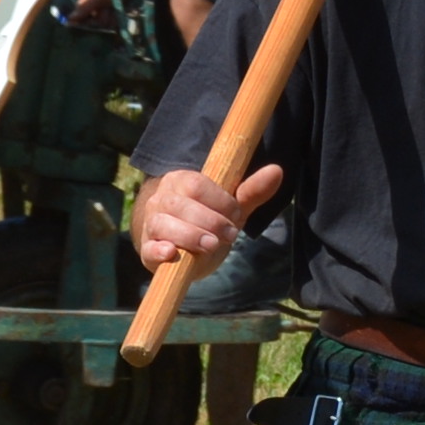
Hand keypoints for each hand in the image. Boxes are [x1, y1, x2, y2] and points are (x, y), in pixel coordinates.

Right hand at [130, 158, 271, 267]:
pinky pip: (148, 248)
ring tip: (210, 245)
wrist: (179, 248)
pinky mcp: (147, 249)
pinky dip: (158, 251)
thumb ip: (250, 192)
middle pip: (180, 205)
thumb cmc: (206, 221)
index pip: (196, 185)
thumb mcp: (230, 208)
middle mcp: (161, 199)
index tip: (236, 215)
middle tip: (230, 235)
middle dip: (209, 221)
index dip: (219, 201)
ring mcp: (151, 223)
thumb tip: (277, 170)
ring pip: (163, 224)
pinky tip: (171, 254)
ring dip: (189, 236)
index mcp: (181, 182)